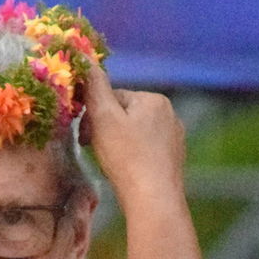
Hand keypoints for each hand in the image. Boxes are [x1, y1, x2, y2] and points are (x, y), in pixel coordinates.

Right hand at [80, 67, 185, 206]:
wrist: (154, 200)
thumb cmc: (127, 157)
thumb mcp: (103, 117)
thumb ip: (94, 87)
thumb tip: (85, 59)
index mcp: (153, 99)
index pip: (114, 98)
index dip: (93, 115)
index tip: (83, 136)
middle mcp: (170, 114)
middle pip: (125, 116)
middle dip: (106, 130)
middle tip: (93, 151)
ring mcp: (175, 138)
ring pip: (135, 134)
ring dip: (118, 144)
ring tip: (110, 163)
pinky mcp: (175, 160)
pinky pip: (147, 151)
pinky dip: (133, 158)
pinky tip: (127, 172)